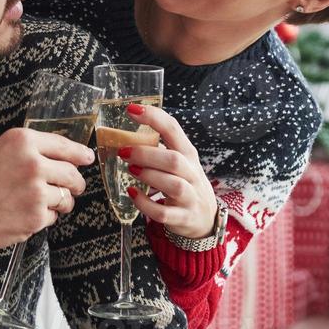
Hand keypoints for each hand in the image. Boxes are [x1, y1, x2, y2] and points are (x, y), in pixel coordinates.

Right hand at [0, 127, 95, 252]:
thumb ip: (10, 149)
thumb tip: (29, 152)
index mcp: (21, 142)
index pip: (64, 145)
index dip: (79, 153)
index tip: (87, 158)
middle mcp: (33, 164)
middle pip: (71, 174)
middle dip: (75, 183)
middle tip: (74, 188)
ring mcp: (36, 193)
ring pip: (65, 198)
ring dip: (60, 203)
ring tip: (46, 205)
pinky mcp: (34, 218)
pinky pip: (51, 218)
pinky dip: (43, 219)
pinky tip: (26, 216)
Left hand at [119, 102, 218, 238]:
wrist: (205, 219)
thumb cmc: (185, 184)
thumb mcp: (180, 163)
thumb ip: (159, 149)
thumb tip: (125, 134)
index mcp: (188, 155)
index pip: (173, 130)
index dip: (154, 118)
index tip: (131, 109)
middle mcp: (192, 174)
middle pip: (174, 160)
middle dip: (147, 154)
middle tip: (123, 151)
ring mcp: (190, 197)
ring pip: (174, 185)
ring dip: (150, 176)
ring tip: (131, 170)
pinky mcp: (183, 218)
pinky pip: (164, 213)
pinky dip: (146, 204)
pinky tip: (133, 194)